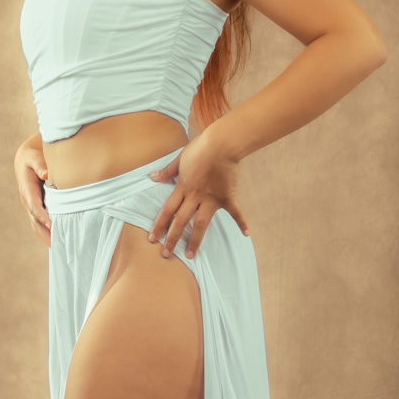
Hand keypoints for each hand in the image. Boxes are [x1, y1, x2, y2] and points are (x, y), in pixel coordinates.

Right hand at [14, 140, 51, 247]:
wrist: (25, 160)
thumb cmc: (32, 157)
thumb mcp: (34, 157)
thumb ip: (40, 164)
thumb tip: (46, 174)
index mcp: (27, 190)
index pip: (34, 206)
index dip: (43, 216)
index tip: (53, 225)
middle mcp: (27, 201)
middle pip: (35, 220)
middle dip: (46, 232)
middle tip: (58, 243)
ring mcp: (30, 207)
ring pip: (36, 225)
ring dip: (45, 236)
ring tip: (58, 247)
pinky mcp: (34, 209)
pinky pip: (38, 224)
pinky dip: (45, 234)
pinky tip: (54, 243)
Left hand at [147, 129, 249, 258]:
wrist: (222, 143)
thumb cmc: (200, 148)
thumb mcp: (180, 158)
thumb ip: (167, 171)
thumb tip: (153, 177)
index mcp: (182, 188)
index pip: (167, 210)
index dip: (159, 225)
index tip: (151, 238)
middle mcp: (195, 196)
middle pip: (181, 221)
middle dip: (172, 239)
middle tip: (165, 254)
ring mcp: (212, 199)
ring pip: (201, 224)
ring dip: (195, 240)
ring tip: (191, 255)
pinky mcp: (227, 197)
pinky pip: (235, 212)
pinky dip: (241, 222)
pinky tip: (246, 233)